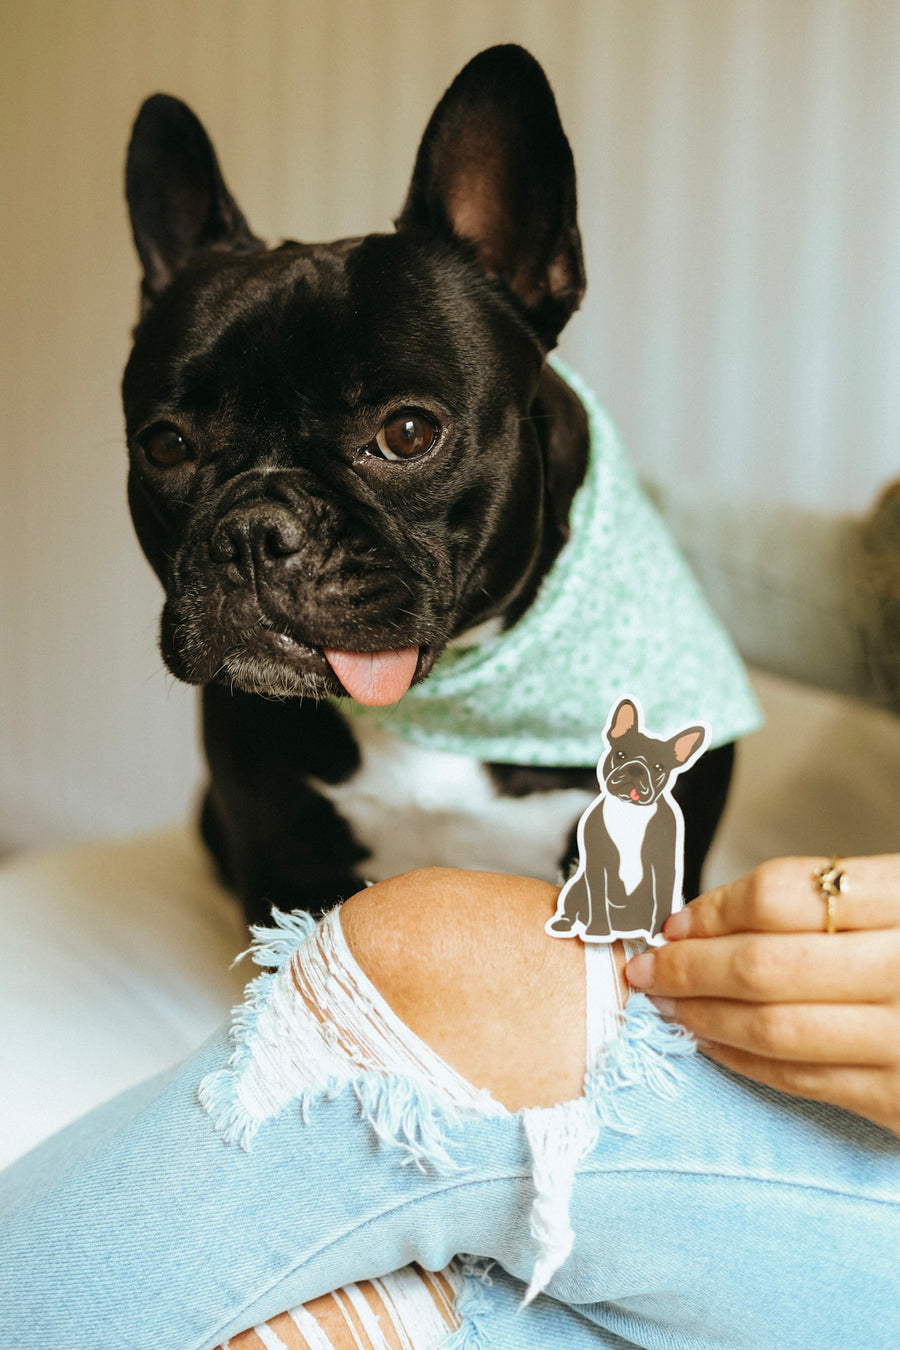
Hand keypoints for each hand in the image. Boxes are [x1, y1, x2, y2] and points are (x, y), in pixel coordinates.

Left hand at [625, 855, 899, 1135]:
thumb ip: (825, 900)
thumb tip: (704, 921)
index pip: (782, 894)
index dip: (713, 908)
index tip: (676, 920)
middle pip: (765, 965)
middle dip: (688, 967)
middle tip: (646, 966)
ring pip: (775, 1028)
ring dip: (702, 1015)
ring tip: (666, 1003)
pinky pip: (804, 1080)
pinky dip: (744, 1060)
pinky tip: (713, 1041)